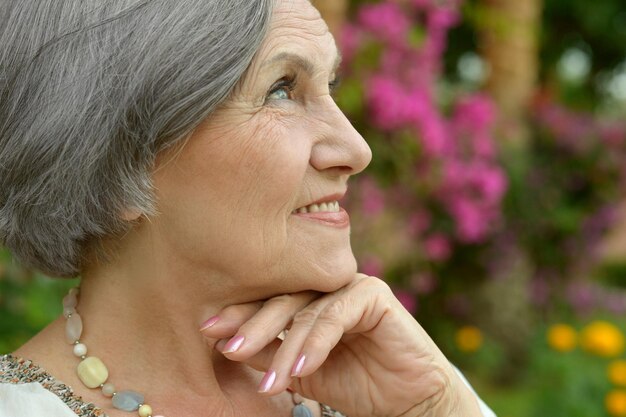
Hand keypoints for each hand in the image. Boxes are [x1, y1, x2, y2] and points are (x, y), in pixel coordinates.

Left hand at [200, 274, 482, 416]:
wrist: (408, 400)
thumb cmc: (355, 384)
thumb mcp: (302, 372)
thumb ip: (270, 354)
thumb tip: (226, 344)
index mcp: (307, 299)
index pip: (267, 300)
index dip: (238, 313)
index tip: (206, 330)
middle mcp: (325, 286)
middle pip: (281, 299)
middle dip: (253, 325)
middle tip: (229, 347)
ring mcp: (348, 286)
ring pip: (306, 310)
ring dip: (285, 348)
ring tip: (270, 382)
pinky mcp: (372, 293)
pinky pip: (335, 315)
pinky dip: (316, 343)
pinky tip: (302, 368)